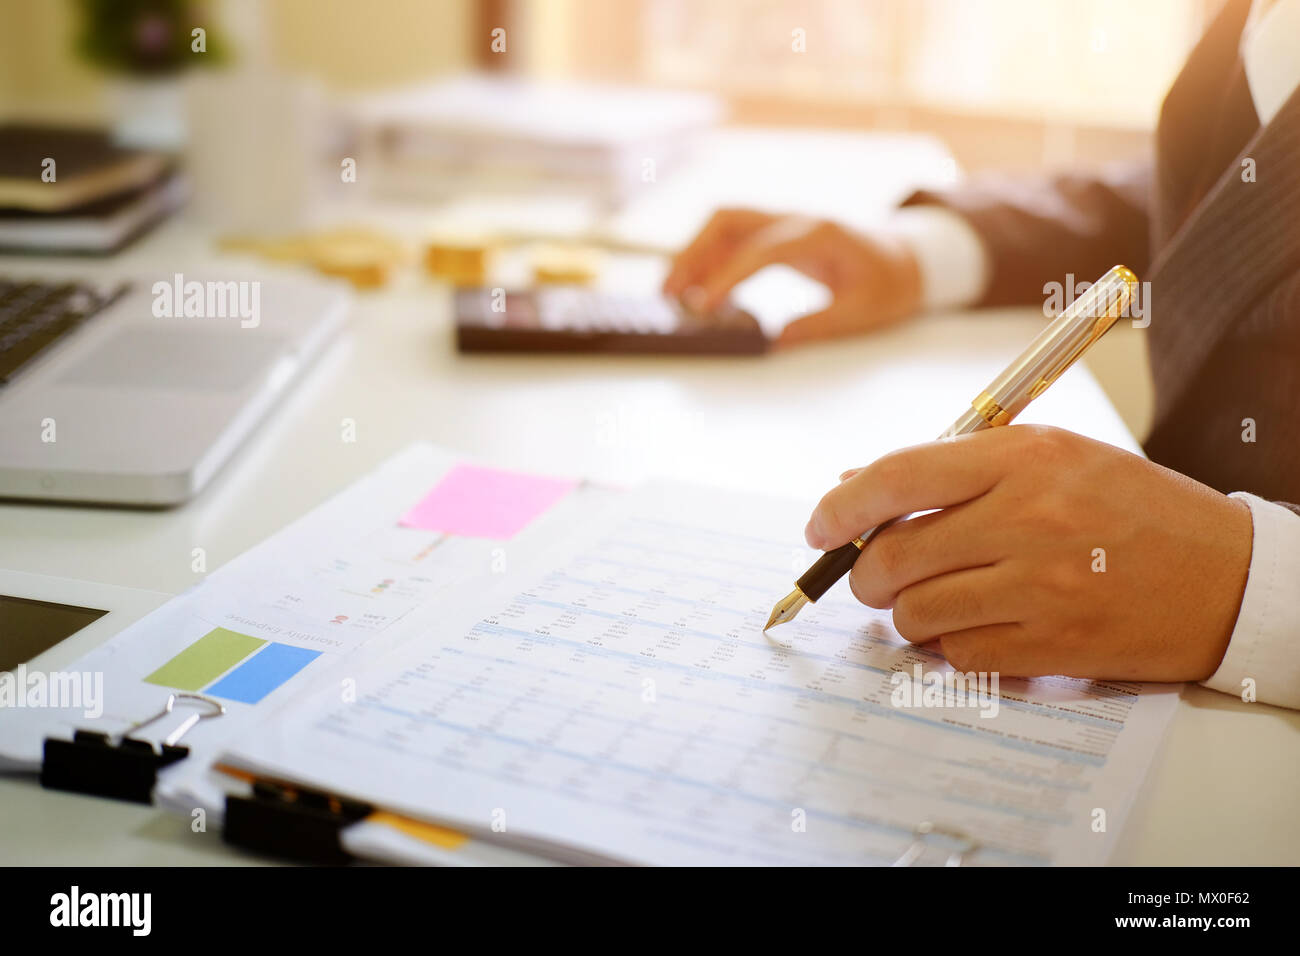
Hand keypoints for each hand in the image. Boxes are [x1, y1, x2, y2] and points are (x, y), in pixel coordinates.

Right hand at [662, 209, 922, 346]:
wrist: (909, 259)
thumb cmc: (889, 284)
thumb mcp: (863, 312)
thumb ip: (818, 324)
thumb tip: (773, 342)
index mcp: (819, 234)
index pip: (760, 249)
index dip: (727, 277)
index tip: (702, 307)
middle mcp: (795, 219)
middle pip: (728, 219)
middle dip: (692, 253)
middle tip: (669, 295)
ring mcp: (783, 222)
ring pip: (723, 224)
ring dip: (693, 253)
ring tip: (671, 294)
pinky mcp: (777, 234)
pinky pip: (733, 239)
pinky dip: (710, 261)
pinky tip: (700, 292)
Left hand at [804, 426, 1252, 681]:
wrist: (1227, 576)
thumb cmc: (1129, 508)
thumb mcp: (1051, 458)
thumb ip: (955, 468)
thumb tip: (855, 487)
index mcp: (1024, 457)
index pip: (898, 477)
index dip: (841, 506)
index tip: (818, 527)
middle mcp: (1028, 517)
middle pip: (892, 556)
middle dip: (867, 573)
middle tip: (880, 574)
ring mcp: (1041, 586)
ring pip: (914, 612)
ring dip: (909, 612)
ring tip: (941, 596)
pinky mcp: (1053, 645)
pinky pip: (957, 652)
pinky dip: (953, 643)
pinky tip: (983, 623)